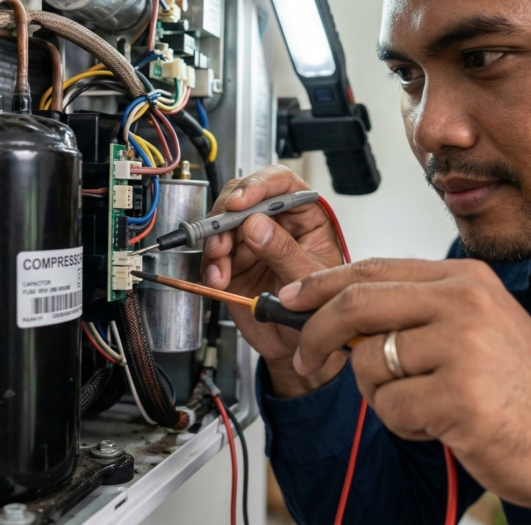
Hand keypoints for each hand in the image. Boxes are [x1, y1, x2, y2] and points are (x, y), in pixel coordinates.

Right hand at [201, 165, 345, 396]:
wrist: (302, 346)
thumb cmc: (320, 310)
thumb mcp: (311, 280)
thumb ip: (285, 253)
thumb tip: (257, 225)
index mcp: (306, 217)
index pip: (283, 184)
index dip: (260, 185)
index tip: (241, 201)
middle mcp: (276, 224)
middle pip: (244, 198)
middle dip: (227, 215)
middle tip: (222, 236)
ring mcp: (252, 241)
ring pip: (222, 224)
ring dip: (215, 242)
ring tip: (220, 263)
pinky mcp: (233, 262)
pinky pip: (213, 254)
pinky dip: (211, 264)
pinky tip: (218, 278)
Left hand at [288, 258, 530, 523]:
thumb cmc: (522, 392)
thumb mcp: (474, 329)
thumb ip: (413, 313)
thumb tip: (336, 312)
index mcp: (465, 280)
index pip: (373, 269)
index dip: (321, 284)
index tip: (290, 298)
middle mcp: (464, 302)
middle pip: (356, 304)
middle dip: (317, 332)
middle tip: (307, 356)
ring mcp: (463, 347)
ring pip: (369, 362)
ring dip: (382, 394)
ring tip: (427, 404)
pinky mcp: (459, 395)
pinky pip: (390, 407)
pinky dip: (404, 423)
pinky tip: (444, 425)